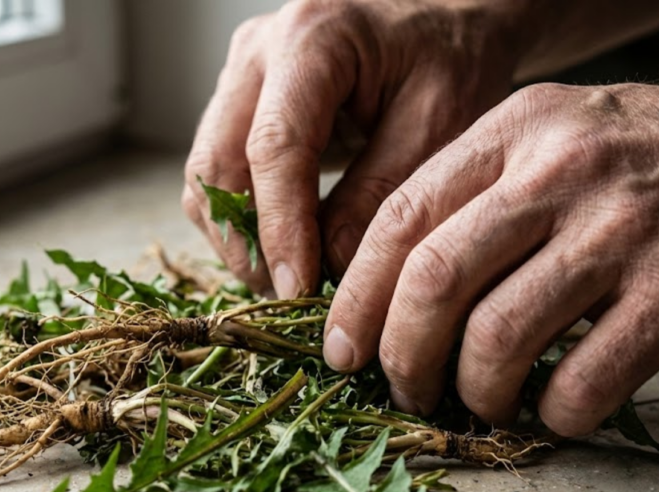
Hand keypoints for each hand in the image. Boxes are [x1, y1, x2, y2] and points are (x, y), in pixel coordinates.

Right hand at [182, 0, 525, 295]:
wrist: (443, 18)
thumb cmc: (452, 56)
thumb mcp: (439, 121)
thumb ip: (384, 191)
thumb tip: (331, 265)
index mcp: (311, 39)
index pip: (273, 148)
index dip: (280, 228)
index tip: (297, 290)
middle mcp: (258, 51)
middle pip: (217, 163)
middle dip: (246, 242)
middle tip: (289, 297)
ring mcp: (242, 73)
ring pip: (207, 172)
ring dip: (237, 234)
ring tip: (289, 278)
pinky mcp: (241, 99)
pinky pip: (220, 169)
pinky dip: (242, 217)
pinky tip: (284, 247)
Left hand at [324, 74, 658, 435]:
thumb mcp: (560, 135)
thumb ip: (482, 191)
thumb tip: (396, 281)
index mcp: (517, 131)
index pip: (401, 216)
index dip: (357, 293)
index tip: (340, 345)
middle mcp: (562, 173)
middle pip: (434, 277)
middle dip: (400, 352)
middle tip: (402, 386)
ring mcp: (622, 231)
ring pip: (499, 335)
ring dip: (473, 391)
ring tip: (481, 402)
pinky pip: (585, 379)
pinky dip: (555, 413)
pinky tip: (556, 410)